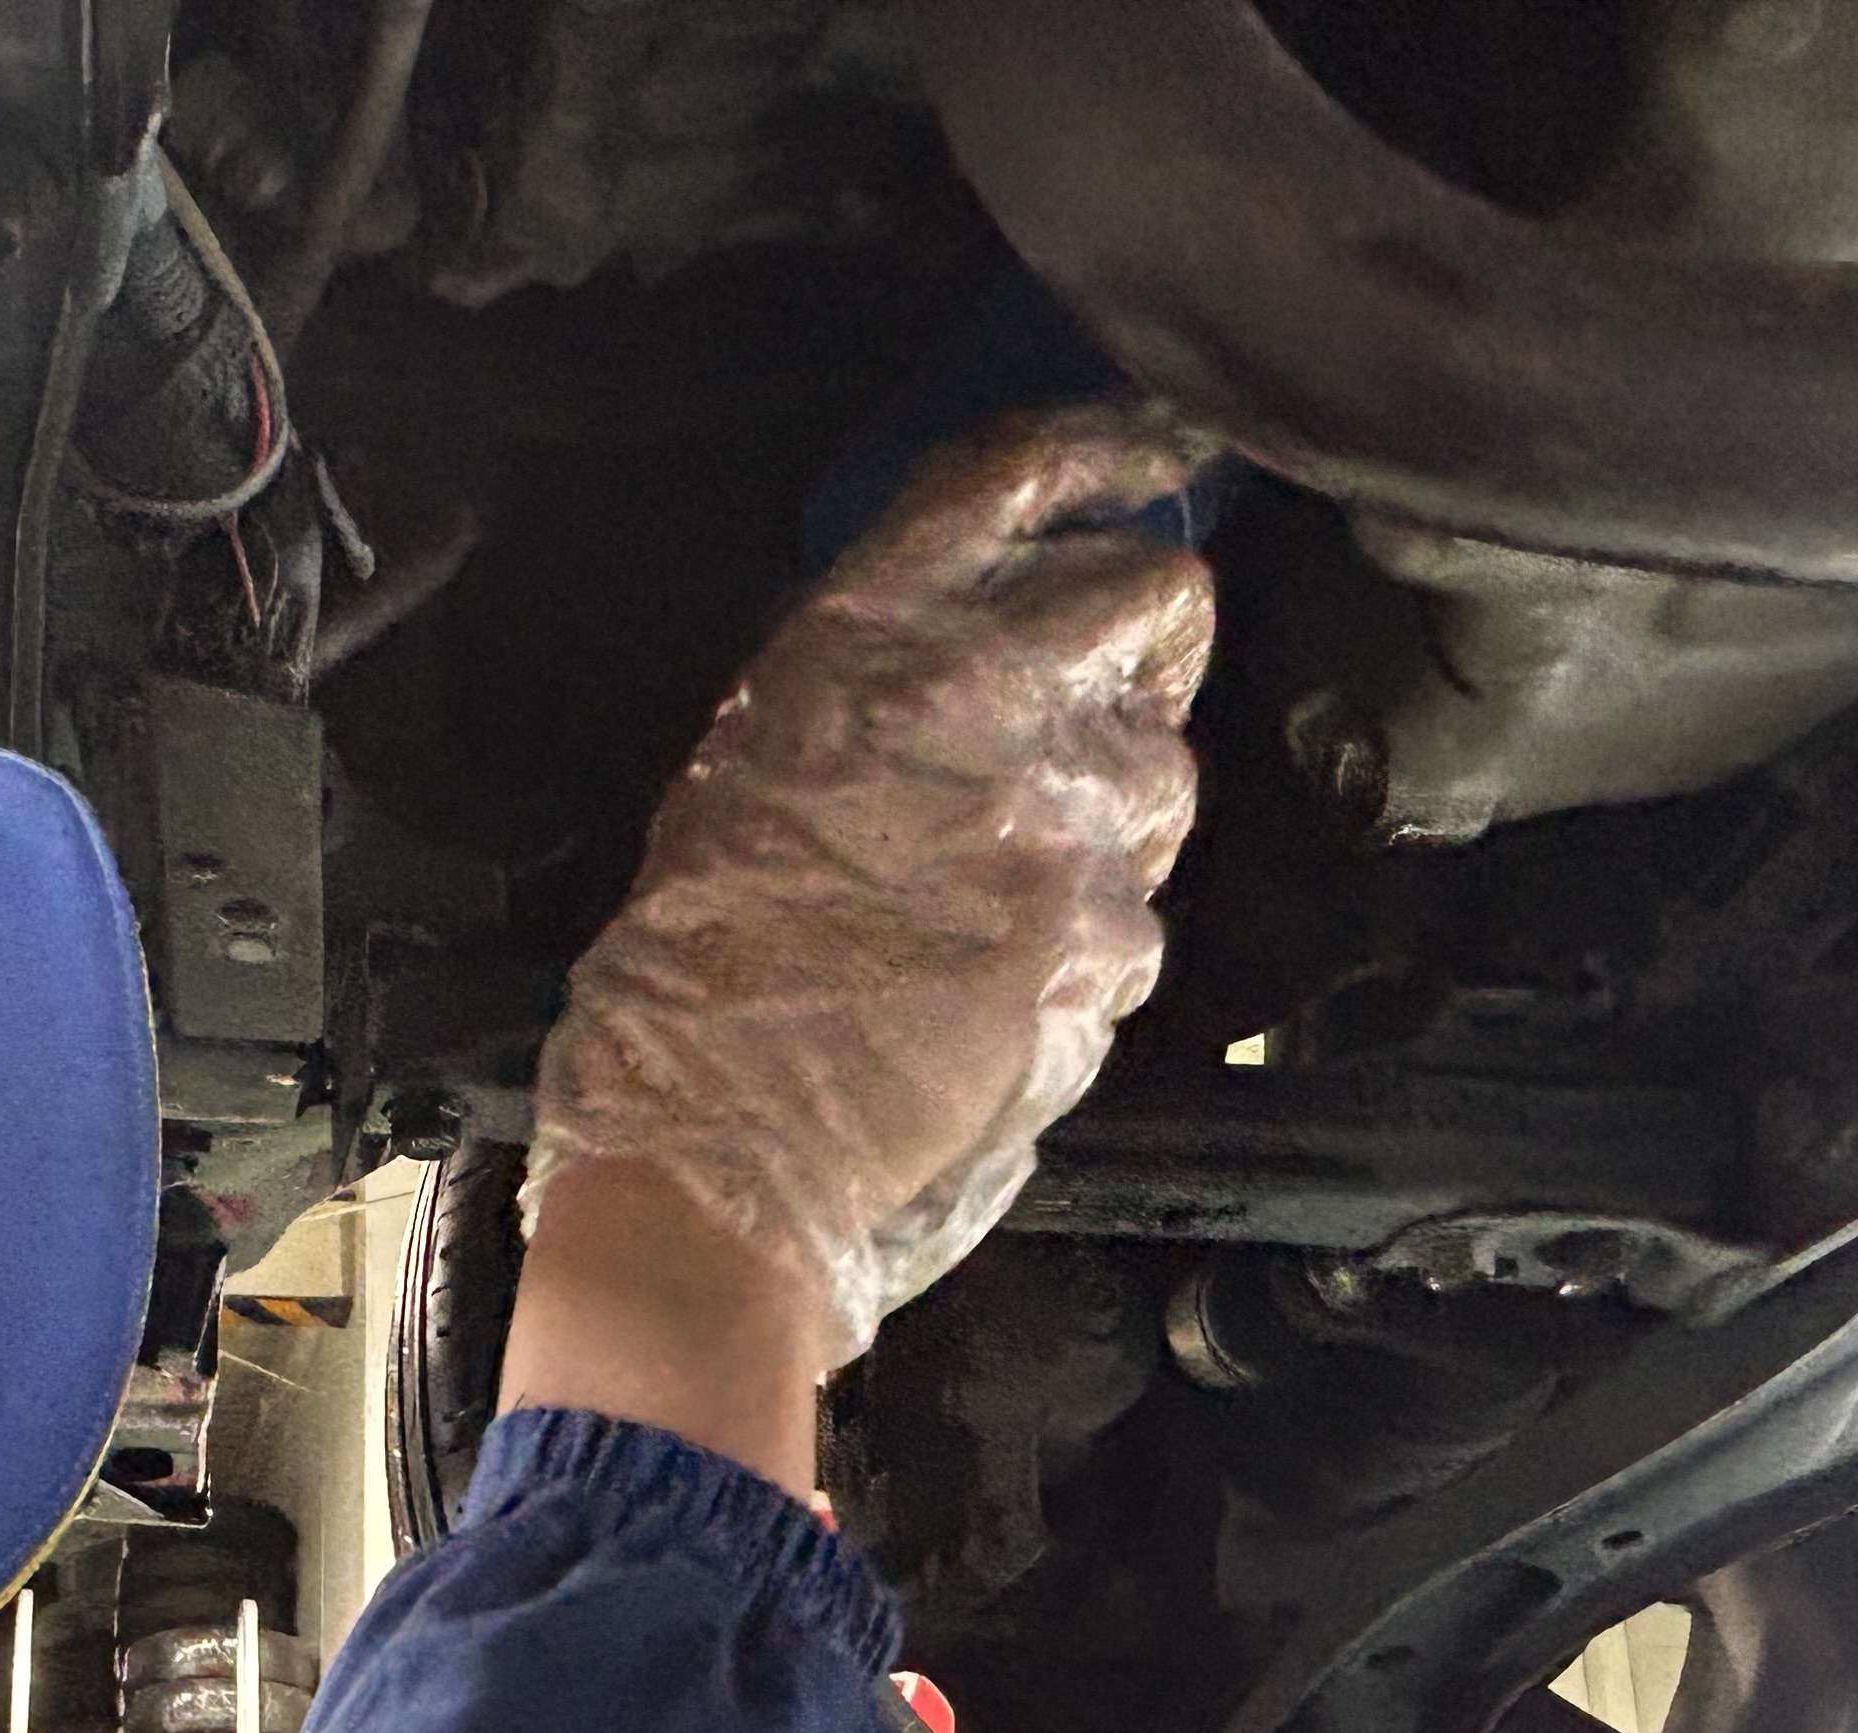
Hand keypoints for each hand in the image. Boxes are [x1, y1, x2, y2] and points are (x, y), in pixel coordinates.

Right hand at [522, 410, 1216, 1368]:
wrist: (715, 1156)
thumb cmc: (691, 993)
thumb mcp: (741, 778)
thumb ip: (864, 696)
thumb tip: (962, 669)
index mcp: (859, 635)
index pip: (1019, 475)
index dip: (1108, 451)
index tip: (1151, 461)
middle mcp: (974, 690)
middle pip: (1153, 592)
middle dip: (1146, 649)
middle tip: (1098, 715)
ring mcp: (1055, 810)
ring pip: (1166, 765)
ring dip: (1116, 818)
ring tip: (1006, 899)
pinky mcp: (1102, 929)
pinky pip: (1141, 916)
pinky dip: (1091, 953)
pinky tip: (999, 995)